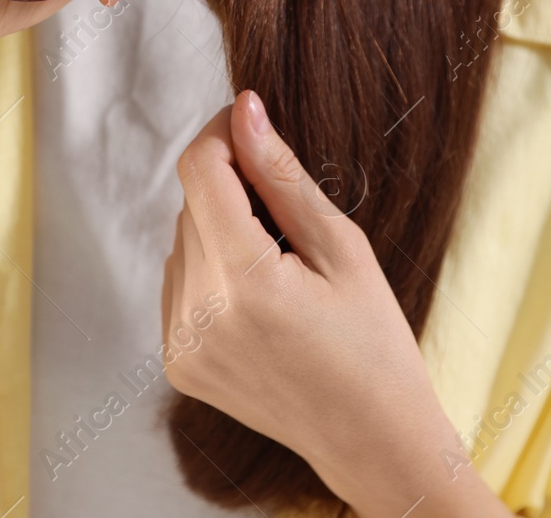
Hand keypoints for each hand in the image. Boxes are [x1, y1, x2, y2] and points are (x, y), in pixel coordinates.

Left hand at [161, 91, 509, 517]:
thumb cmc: (374, 342)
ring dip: (220, 232)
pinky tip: (259, 299)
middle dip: (232, 190)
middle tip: (289, 219)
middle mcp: (199, 313)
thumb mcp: (342, 248)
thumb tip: (244, 110)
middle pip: (192, 204)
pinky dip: (210, 273)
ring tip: (280, 269)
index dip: (222, 133)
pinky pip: (179, 283)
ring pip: (183, 241)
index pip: (200, 169)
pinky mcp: (176, 362)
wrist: (371, 440)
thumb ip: (282, 175)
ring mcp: (181, 343)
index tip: (250, 123)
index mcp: (246, 280)